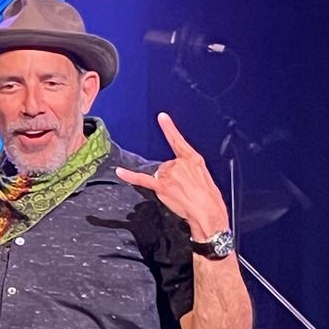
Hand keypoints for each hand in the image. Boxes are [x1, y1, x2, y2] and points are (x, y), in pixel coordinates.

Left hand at [114, 112, 230, 240]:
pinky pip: (142, 179)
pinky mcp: (162, 186)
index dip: (169, 128)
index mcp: (194, 159)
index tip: (161, 117)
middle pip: (166, 166)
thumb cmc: (209, 198)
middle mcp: (180, 163)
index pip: (178, 141)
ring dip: (165, 185)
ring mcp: (170, 174)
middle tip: (184, 189)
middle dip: (172, 178)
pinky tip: (120, 171)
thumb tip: (177, 176)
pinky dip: (130, 176)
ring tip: (179, 194)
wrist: (208, 212)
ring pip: (159, 176)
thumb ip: (189, 170)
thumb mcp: (204, 176)